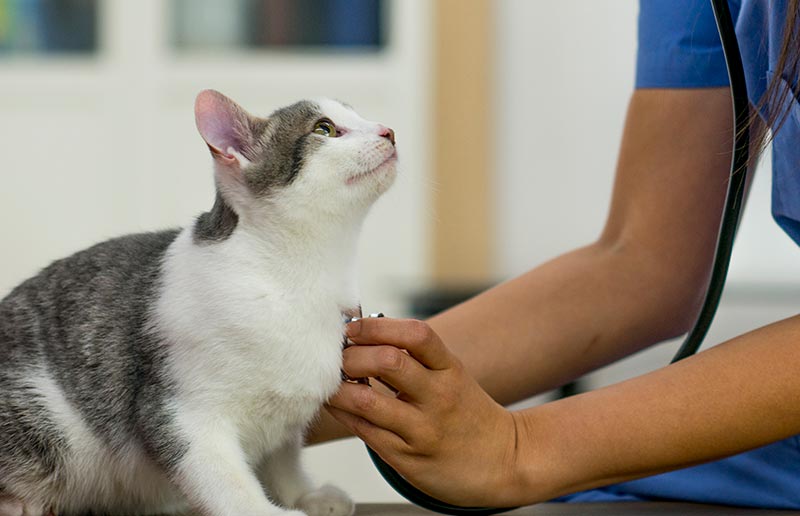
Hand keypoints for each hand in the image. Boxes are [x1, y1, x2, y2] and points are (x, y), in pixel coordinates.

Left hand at [327, 317, 520, 506]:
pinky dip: (343, 413)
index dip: (377, 326)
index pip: (416, 334)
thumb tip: (361, 334)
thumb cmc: (466, 412)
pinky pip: (365, 431)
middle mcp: (439, 397)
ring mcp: (423, 430)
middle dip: (352, 356)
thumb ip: (414, 357)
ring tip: (329, 382)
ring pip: (367, 401)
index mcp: (450, 369)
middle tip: (336, 358)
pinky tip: (337, 404)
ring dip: (338, 387)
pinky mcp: (408, 459)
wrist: (504, 462)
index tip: (353, 328)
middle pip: (388, 362)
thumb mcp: (451, 376)